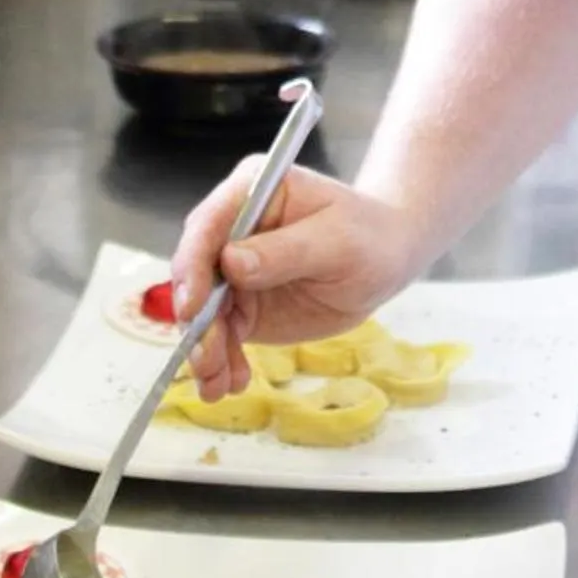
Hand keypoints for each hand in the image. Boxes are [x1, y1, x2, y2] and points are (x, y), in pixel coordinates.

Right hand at [170, 163, 421, 399]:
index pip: (207, 226)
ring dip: (205, 349)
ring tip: (217, 384)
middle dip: (195, 320)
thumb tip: (231, 263)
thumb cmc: (368, 235)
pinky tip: (231, 382)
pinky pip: (222, 334)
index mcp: (252, 193)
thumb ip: (286, 251)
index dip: (193, 266)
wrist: (385, 258)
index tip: (191, 307)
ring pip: (203, 311)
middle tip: (206, 359)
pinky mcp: (243, 304)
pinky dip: (222, 360)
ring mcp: (234, 269)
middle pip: (196, 274)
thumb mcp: (338, 240)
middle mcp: (233, 230)